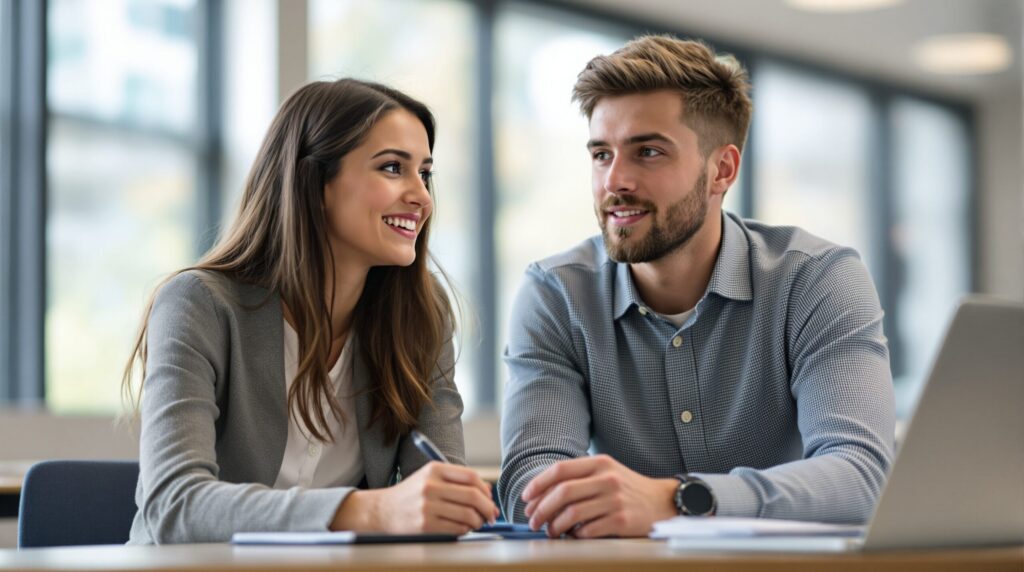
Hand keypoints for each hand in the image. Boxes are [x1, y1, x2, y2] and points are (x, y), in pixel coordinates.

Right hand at [331, 462, 498, 533]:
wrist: (382, 511)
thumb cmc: (412, 495)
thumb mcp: (430, 478)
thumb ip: (457, 481)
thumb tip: (487, 491)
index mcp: (434, 470)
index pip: (471, 476)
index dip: (485, 489)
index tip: (489, 499)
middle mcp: (430, 486)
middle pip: (473, 496)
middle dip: (487, 508)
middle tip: (490, 515)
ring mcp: (427, 506)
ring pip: (468, 515)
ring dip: (478, 521)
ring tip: (476, 523)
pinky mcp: (425, 526)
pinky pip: (457, 529)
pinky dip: (465, 530)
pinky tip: (462, 529)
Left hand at [522, 454, 678, 537]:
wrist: (663, 502)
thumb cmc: (627, 488)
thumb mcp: (607, 472)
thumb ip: (580, 477)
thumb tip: (543, 494)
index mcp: (600, 463)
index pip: (560, 470)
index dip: (538, 484)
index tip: (526, 497)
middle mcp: (607, 478)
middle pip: (562, 493)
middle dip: (541, 508)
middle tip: (533, 520)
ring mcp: (615, 499)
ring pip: (572, 513)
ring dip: (555, 525)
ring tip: (551, 531)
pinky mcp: (622, 520)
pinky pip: (588, 530)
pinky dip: (575, 535)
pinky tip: (573, 536)